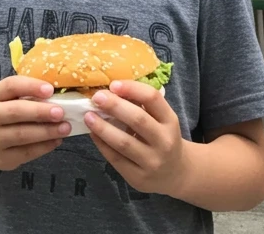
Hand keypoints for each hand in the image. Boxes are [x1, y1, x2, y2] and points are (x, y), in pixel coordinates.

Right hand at [0, 77, 70, 170]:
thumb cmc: (1, 113)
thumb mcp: (6, 98)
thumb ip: (26, 94)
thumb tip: (56, 95)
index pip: (11, 86)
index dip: (31, 86)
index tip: (50, 89)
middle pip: (16, 112)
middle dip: (40, 112)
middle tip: (61, 112)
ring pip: (22, 135)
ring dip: (46, 131)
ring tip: (65, 128)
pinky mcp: (2, 159)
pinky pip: (25, 153)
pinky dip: (44, 147)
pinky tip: (56, 140)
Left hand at [85, 81, 186, 195]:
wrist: (175, 173)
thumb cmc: (162, 138)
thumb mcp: (161, 120)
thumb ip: (143, 106)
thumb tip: (112, 90)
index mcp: (170, 121)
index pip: (152, 98)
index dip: (132, 88)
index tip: (113, 84)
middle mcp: (164, 141)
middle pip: (138, 119)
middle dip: (114, 106)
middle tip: (96, 97)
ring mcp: (152, 162)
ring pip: (124, 143)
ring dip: (103, 128)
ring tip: (88, 117)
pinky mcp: (138, 178)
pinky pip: (116, 159)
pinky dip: (102, 145)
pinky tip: (93, 134)